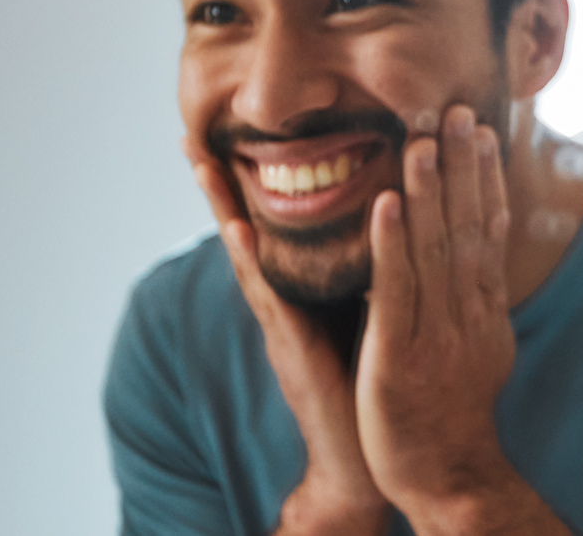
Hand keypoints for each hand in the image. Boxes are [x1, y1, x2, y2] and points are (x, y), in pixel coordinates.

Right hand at [191, 153, 388, 535]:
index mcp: (303, 288)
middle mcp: (283, 299)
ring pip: (247, 253)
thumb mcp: (370, 311)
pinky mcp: (289, 344)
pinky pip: (269, 295)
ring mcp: (280, 320)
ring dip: (222, 208)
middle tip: (191, 136)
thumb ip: (367, 271)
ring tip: (200, 163)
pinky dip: (252, 263)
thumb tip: (391, 221)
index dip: (253, 185)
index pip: (276, 226)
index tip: (231, 137)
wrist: (368, 447)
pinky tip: (238, 232)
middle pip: (245, 230)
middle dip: (219, 185)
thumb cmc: (372, 377)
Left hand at [355, 106, 558, 531]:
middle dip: (462, 167)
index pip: (488, 230)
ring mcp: (437, 332)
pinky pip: (397, 289)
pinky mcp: (400, 353)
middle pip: (467, 227)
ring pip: (434, 249)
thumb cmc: (453, 419)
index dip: (484, 179)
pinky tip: (385, 202)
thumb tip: (480, 273)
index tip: (480, 132)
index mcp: (483, 311)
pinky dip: (391, 242)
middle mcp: (468, 313)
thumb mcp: (479, 355)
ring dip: (428, 190)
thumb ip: (475, 309)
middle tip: (458, 110)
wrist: (449, 477)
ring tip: (421, 139)